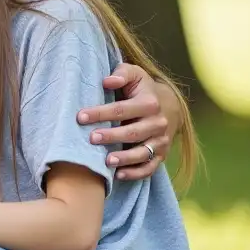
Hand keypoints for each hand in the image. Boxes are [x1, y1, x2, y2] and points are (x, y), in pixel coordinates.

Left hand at [76, 62, 174, 179]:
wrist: (169, 107)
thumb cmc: (141, 89)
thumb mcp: (134, 75)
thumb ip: (121, 74)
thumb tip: (107, 81)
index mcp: (149, 103)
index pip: (121, 109)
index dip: (100, 113)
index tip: (80, 117)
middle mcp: (158, 123)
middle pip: (133, 132)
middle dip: (112, 136)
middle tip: (91, 138)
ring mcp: (161, 141)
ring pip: (143, 153)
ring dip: (125, 158)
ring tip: (106, 161)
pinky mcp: (161, 155)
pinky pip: (150, 168)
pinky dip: (135, 173)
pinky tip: (119, 175)